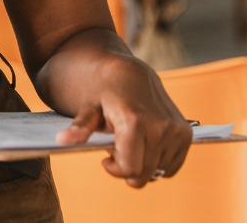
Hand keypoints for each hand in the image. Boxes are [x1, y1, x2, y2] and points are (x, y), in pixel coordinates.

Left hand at [55, 55, 192, 187]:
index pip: (130, 170)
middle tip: (116, 146)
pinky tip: (144, 143)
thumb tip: (61, 141)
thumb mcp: (88, 107)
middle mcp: (160, 127)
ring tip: (130, 140)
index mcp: (135, 122)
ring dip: (142, 163)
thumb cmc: (104, 91)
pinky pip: (172, 166)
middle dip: (127, 166)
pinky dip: (157, 161)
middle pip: (144, 174)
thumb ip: (80, 127)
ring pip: (158, 172)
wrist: (130, 73)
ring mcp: (176, 131)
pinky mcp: (186, 133)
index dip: (115, 169)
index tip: (106, 157)